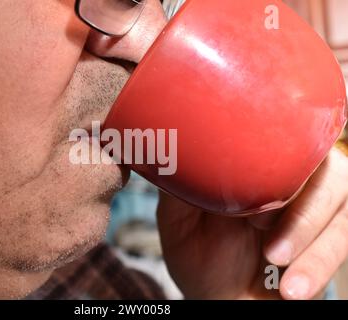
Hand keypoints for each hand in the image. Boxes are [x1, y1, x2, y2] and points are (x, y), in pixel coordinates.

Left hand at [157, 147, 347, 298]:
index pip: (285, 136)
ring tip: (274, 258)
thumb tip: (174, 151)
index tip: (251, 187)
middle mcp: (293, 182)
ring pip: (341, 198)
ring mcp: (316, 211)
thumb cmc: (200, 257)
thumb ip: (179, 189)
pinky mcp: (329, 242)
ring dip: (309, 230)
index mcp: (257, 168)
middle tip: (259, 225)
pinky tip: (291, 288)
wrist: (219, 300)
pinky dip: (319, 263)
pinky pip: (343, 240)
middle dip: (294, 196)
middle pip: (323, 165)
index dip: (278, 152)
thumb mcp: (178, 221)